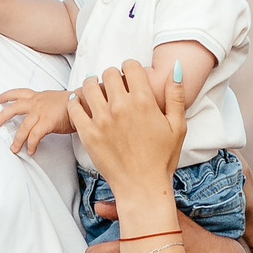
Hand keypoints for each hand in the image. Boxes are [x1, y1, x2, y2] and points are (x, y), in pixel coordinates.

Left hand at [0, 87, 73, 154]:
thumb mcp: (57, 100)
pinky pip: (35, 136)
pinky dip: (31, 144)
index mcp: (40, 96)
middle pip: (14, 107)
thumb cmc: (75, 104)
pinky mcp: (47, 122)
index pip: (20, 93)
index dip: (8, 95)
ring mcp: (41, 112)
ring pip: (23, 127)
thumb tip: (45, 114)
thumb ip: (47, 106)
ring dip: (17, 139)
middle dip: (2, 115)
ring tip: (14, 148)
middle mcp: (38, 102)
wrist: (85, 103)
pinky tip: (31, 150)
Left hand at [69, 59, 187, 196]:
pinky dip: (76, 102)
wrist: (142, 187)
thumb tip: (176, 68)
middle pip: (109, 73)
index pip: (130, 66)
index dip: (130, 68)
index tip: (130, 76)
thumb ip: (176, 96)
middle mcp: (121, 107)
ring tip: (96, 92)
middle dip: (113, 76)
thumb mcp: (178, 126)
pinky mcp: (88, 133)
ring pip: (89, 86)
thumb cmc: (162, 159)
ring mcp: (102, 120)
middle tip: (114, 86)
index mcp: (144, 101)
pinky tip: (82, 105)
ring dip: (92, 85)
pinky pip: (74, 107)